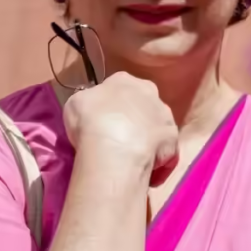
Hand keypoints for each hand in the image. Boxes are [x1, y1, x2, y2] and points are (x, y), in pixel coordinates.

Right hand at [63, 72, 179, 185]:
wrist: (114, 147)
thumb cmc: (90, 121)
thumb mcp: (76, 103)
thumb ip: (90, 101)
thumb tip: (95, 108)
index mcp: (124, 80)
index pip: (120, 87)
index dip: (112, 104)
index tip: (103, 119)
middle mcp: (150, 93)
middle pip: (143, 104)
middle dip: (134, 118)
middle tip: (119, 137)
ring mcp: (165, 116)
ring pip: (156, 126)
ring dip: (147, 138)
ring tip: (132, 157)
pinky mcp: (174, 140)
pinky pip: (166, 150)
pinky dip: (157, 160)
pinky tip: (144, 170)